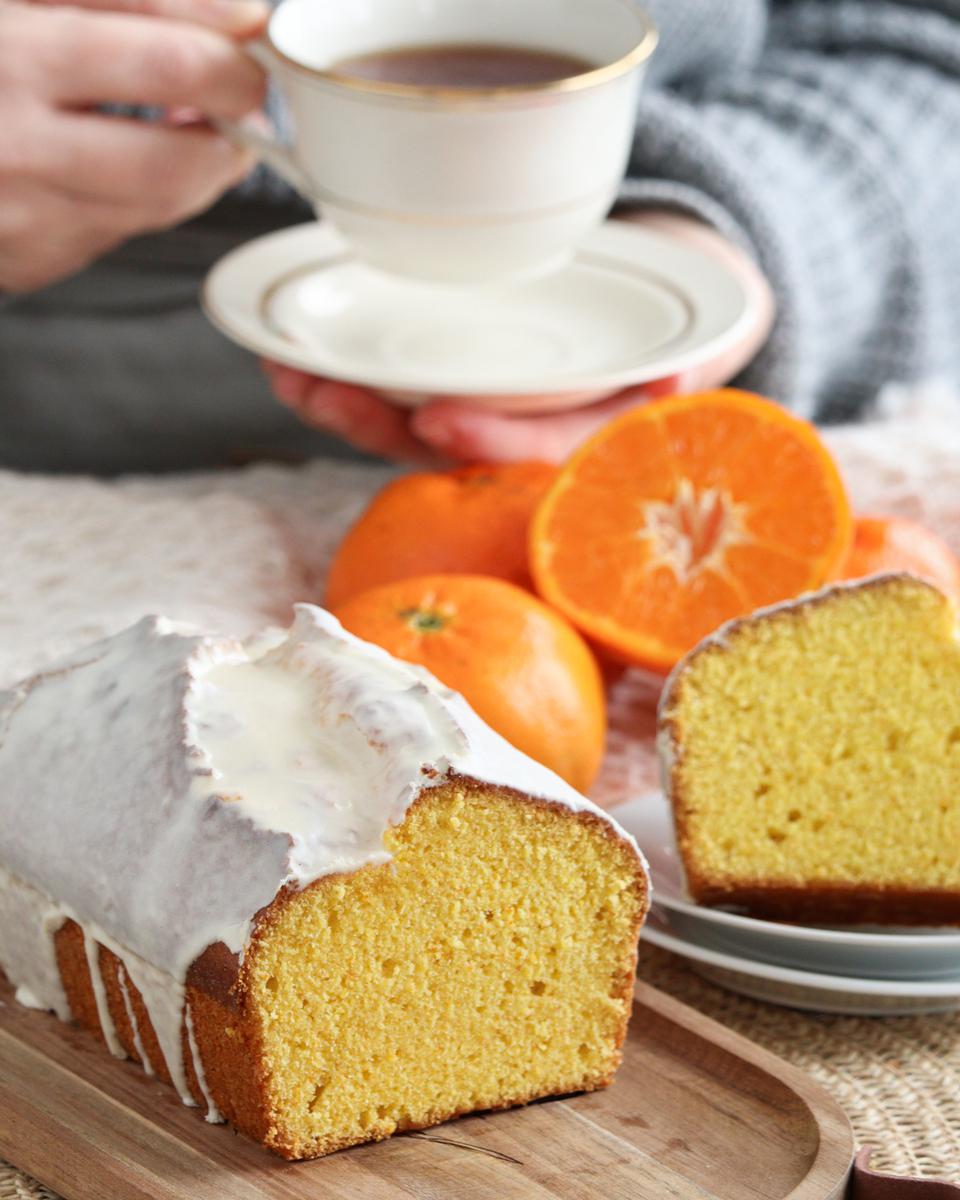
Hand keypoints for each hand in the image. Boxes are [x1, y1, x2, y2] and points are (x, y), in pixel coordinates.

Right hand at [0, 0, 268, 292]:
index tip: (248, 54)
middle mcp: (14, 150)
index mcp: (11, 57)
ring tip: (183, 121)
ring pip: (157, 210)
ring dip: (193, 168)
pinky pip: (115, 233)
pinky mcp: (25, 260)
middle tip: (233, 102)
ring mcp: (18, 219)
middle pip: (175, 167)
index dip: (229, 65)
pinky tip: (113, 156)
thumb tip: (241, 17)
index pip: (167, 67)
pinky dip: (138, 196)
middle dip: (227, 136)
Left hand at [264, 211, 775, 464]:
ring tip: (285, 375)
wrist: (652, 323)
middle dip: (376, 422)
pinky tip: (287, 362)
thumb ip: (681, 366)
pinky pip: (389, 402)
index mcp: (574, 447)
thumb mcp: (689, 345)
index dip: (486, 440)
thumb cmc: (666, 335)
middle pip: (443, 447)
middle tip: (321, 392)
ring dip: (341, 406)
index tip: (436, 418)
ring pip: (402, 429)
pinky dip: (341, 383)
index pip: (530, 454)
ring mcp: (477, 425)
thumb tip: (675, 389)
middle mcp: (517, 446)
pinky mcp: (446, 400)